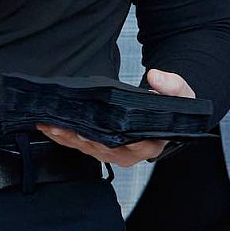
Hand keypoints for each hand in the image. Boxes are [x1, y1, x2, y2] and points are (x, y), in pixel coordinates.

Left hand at [39, 69, 190, 166]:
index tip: (104, 132)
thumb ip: (173, 86)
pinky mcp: (97, 147)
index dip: (119, 140)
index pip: (135, 146)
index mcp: (150, 144)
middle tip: (65, 124)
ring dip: (67, 136)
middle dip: (83, 137)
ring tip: (50, 124)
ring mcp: (110, 152)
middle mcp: (128, 153)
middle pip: (103, 147)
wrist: (158, 114)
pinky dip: (63, 136)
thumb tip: (155, 77)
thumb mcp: (181, 95)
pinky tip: (48, 126)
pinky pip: (78, 144)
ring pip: (86, 147)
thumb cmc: (169, 108)